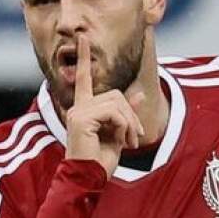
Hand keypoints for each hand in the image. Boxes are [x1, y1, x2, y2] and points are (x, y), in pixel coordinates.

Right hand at [65, 35, 144, 176]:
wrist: (88, 179)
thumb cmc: (100, 161)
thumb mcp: (119, 134)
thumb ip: (126, 114)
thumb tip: (140, 94)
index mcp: (83, 109)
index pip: (84, 79)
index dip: (85, 58)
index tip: (83, 38)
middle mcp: (78, 107)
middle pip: (115, 94)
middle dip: (131, 115)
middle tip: (135, 137)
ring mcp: (78, 112)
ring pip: (117, 102)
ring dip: (130, 123)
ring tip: (130, 142)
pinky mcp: (82, 118)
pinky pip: (114, 112)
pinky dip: (124, 126)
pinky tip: (122, 141)